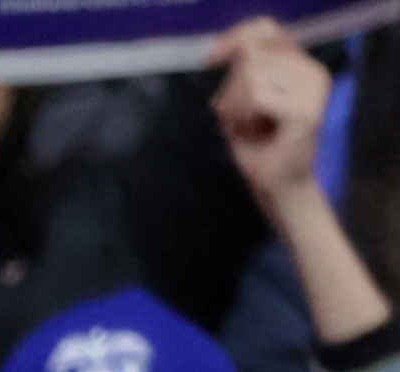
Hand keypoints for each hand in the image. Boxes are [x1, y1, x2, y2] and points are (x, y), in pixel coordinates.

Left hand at [212, 18, 333, 217]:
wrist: (278, 187)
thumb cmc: (259, 148)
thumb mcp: (243, 103)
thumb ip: (241, 74)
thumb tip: (223, 50)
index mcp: (301, 65)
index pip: (267, 31)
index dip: (236, 38)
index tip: (210, 58)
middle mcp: (313, 71)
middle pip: (253, 54)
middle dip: (231, 88)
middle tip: (235, 117)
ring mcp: (313, 89)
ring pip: (252, 73)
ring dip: (234, 104)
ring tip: (244, 125)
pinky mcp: (305, 110)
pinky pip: (256, 95)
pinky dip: (241, 114)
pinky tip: (248, 130)